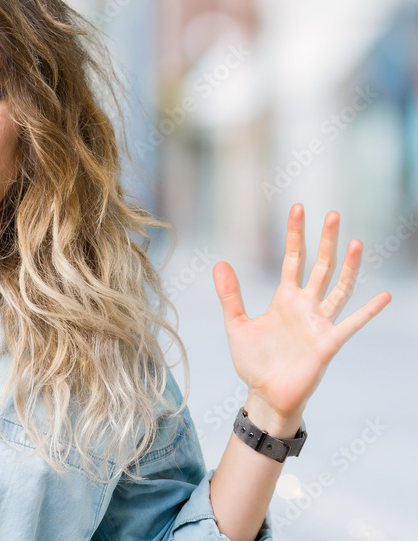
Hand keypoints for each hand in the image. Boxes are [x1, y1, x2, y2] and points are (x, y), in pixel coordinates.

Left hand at [211, 203, 390, 434]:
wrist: (266, 394)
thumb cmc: (255, 362)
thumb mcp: (236, 324)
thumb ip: (230, 295)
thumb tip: (219, 263)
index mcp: (285, 299)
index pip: (294, 259)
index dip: (296, 235)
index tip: (299, 209)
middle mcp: (306, 306)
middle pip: (321, 266)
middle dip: (326, 241)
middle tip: (333, 214)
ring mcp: (320, 323)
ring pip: (339, 288)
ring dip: (348, 266)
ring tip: (357, 241)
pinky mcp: (328, 343)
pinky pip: (352, 324)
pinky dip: (368, 311)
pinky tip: (384, 296)